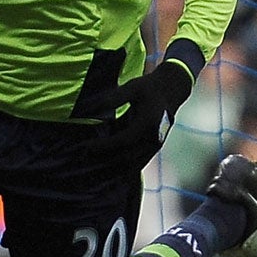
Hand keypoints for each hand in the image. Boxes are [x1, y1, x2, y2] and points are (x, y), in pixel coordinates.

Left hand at [90, 55, 195, 177]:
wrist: (172, 90)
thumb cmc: (149, 87)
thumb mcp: (132, 87)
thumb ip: (114, 98)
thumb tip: (92, 107)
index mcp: (148, 123)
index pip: (123, 140)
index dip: (104, 145)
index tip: (86, 146)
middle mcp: (153, 138)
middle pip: (126, 157)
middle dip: (104, 159)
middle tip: (84, 157)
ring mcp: (154, 146)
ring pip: (132, 165)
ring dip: (112, 168)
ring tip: (92, 168)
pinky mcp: (152, 149)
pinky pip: (136, 164)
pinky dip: (122, 168)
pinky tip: (107, 169)